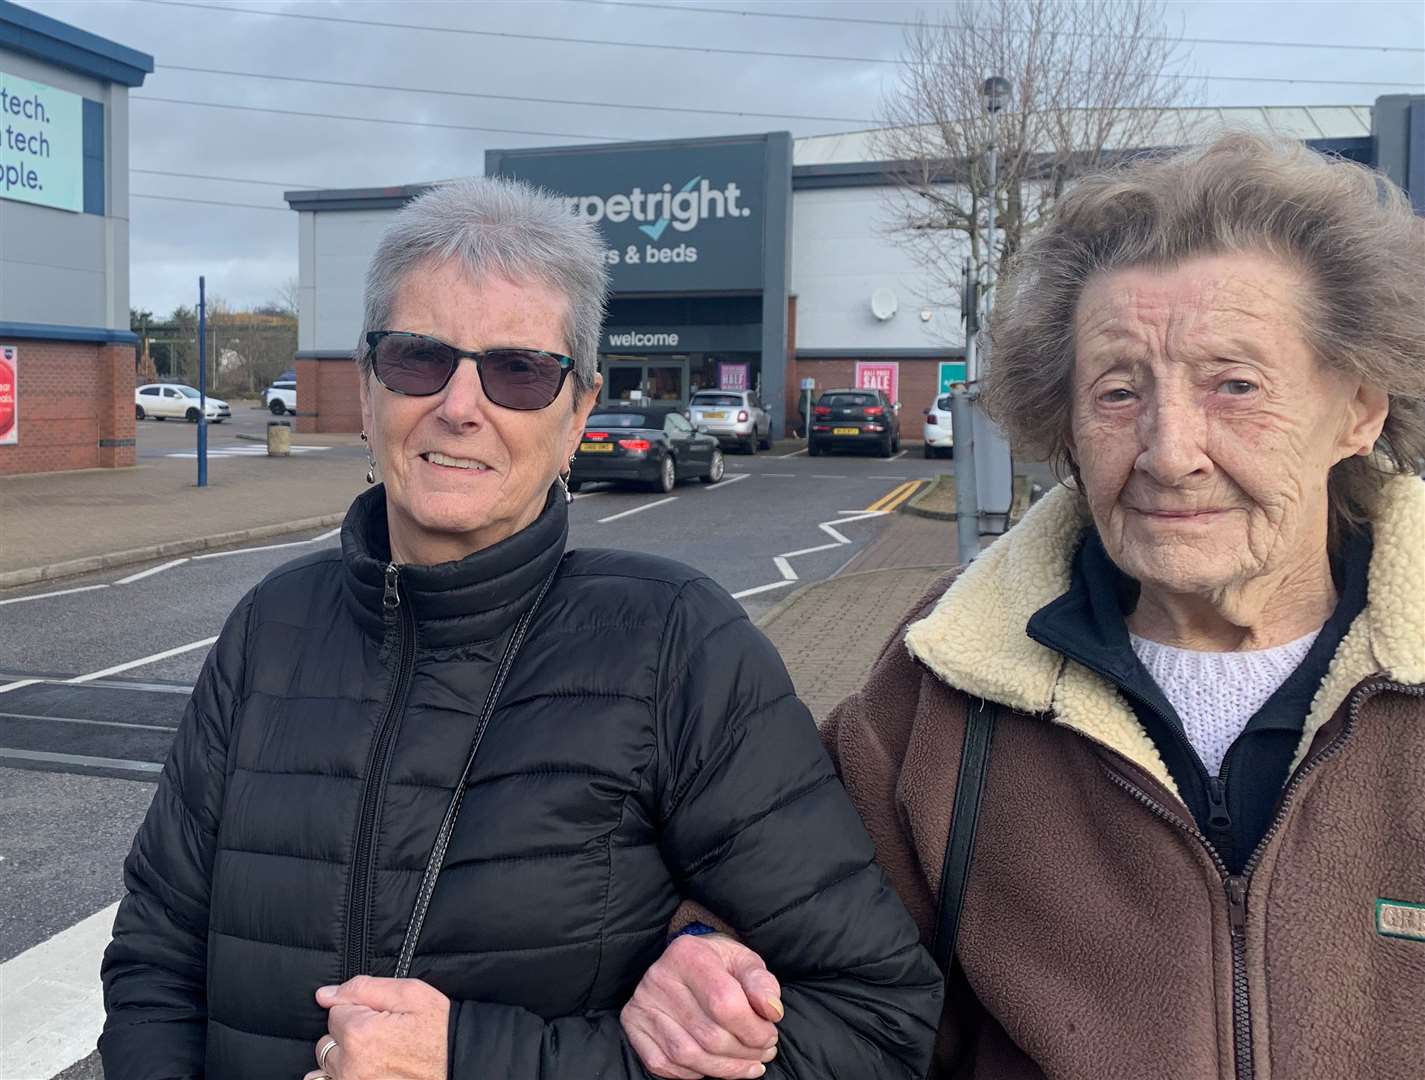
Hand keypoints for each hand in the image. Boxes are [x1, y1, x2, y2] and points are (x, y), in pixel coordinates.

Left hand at [301, 976, 448, 1079]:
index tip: (382, 1015)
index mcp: (359, 1032)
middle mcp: (349, 1064)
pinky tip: (366, 1070)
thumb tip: (325, 994)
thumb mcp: (412, 994)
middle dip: (348, 1034)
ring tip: (376, 1055)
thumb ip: (364, 988)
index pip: (336, 1010)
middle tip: (381, 1035)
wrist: (459, 1065)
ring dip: (345, 1058)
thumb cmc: (439, 1030)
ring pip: (329, 1064)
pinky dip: (344, 1075)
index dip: (360, 1009)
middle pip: (328, 1040)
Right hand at [621, 932, 782, 1079]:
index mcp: (688, 953)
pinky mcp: (633, 1025)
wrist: (686, 963)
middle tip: (764, 1053)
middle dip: (745, 1053)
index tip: (770, 1035)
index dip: (754, 1029)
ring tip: (749, 1065)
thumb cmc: (720, 965)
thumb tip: (772, 1012)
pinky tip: (716, 1065)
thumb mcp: (745, 962)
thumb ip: (762, 984)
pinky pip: (665, 1065)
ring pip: (687, 1055)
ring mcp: (642, 1003)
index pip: (725, 1003)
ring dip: (725, 1069)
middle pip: (709, 1035)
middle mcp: (659, 977)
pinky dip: (695, 1072)